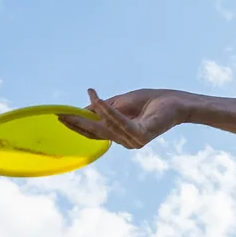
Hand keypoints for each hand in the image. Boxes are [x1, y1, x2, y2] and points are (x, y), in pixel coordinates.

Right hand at [58, 88, 183, 148]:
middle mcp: (125, 141)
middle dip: (78, 123)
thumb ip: (102, 108)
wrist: (175, 102)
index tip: (60, 116)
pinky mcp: (141, 135)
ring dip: (95, 111)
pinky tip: (99, 100)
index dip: (77, 124)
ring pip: (107, 126)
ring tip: (90, 95)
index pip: (94, 132)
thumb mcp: (120, 103)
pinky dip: (108, 112)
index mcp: (120, 135)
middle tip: (61, 115)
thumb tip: (81, 110)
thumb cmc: (151, 102)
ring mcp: (133, 140)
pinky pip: (120, 122)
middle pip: (96, 133)